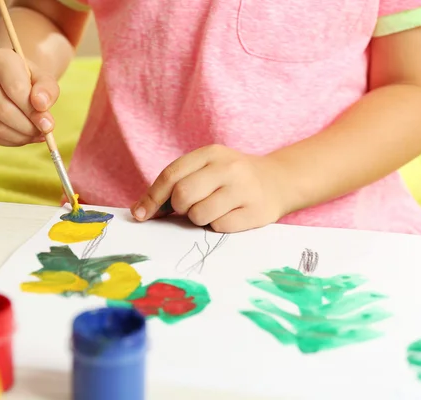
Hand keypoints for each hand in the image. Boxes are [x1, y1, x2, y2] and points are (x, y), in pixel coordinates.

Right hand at [0, 48, 58, 146]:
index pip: (16, 89)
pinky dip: (9, 142)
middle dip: (28, 127)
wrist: (8, 79)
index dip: (34, 111)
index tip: (48, 124)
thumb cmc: (28, 80)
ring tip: (35, 135)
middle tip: (43, 132)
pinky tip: (22, 138)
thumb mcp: (44, 80)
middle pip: (3, 110)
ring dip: (20, 137)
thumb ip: (47, 91)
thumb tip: (42, 107)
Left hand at [130, 145, 288, 232]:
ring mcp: (244, 189)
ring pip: (200, 215)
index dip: (152, 197)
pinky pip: (219, 227)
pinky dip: (218, 226)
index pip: (171, 175)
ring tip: (213, 209)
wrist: (279, 180)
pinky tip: (230, 215)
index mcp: (211, 153)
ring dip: (199, 219)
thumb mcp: (208, 168)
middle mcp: (228, 168)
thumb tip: (142, 210)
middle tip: (189, 208)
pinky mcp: (255, 212)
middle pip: (183, 195)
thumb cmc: (232, 178)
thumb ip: (178, 182)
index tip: (141, 214)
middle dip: (179, 208)